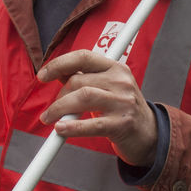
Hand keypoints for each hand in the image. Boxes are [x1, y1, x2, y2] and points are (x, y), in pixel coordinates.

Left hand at [37, 49, 157, 166]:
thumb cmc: (121, 109)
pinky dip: (72, 127)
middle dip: (59, 95)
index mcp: (116, 67)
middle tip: (52, 110)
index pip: (83, 56)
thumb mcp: (107, 87)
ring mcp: (123, 102)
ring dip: (59, 108)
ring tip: (50, 119)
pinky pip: (92, 124)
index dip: (59, 64)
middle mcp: (121, 81)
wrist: (148, 133)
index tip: (42, 76)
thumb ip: (84, 78)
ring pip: (82, 97)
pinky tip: (60, 129)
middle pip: (78, 80)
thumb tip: (56, 73)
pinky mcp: (121, 124)